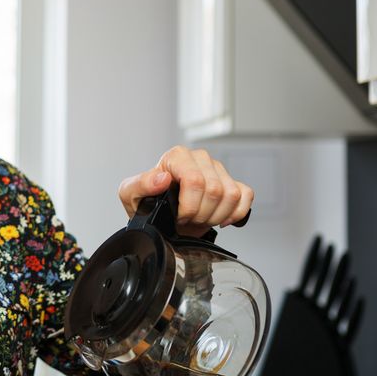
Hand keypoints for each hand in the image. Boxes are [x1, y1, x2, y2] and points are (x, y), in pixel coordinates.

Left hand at [117, 145, 253, 237]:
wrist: (161, 215)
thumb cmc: (146, 202)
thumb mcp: (130, 195)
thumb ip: (140, 184)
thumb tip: (161, 177)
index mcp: (177, 156)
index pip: (195, 180)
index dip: (189, 205)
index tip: (178, 215)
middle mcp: (200, 159)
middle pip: (214, 190)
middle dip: (200, 214)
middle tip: (187, 219)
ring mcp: (218, 169)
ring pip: (231, 195)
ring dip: (216, 216)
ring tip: (199, 218)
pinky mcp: (233, 182)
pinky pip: (246, 196)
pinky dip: (236, 213)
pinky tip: (220, 218)